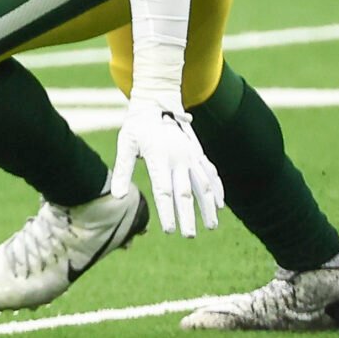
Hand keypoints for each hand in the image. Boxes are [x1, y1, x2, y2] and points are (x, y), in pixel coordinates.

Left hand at [110, 95, 223, 237]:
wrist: (158, 101)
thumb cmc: (137, 126)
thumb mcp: (126, 144)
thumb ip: (123, 171)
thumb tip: (117, 197)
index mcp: (159, 157)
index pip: (164, 191)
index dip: (168, 211)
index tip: (170, 230)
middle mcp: (178, 157)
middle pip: (185, 192)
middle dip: (188, 216)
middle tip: (188, 236)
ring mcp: (191, 155)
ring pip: (204, 184)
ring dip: (209, 206)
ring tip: (211, 226)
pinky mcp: (198, 152)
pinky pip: (211, 173)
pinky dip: (217, 189)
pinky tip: (220, 204)